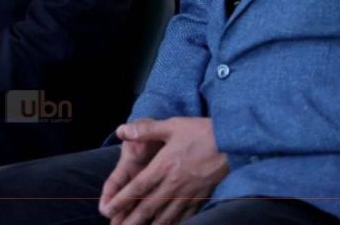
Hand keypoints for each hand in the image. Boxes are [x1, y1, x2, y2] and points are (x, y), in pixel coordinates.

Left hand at [99, 117, 228, 224]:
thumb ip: (146, 130)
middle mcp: (173, 184)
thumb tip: (122, 130)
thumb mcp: (172, 125)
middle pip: (147, 207)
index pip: (137, 188)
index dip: (121, 200)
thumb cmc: (201, 132)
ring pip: (164, 217)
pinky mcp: (199, 199)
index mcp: (163, 166)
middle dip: (130, 220)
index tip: (107, 210)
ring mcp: (187, 195)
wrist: (232, 143)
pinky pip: (183, 218)